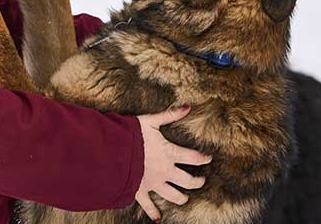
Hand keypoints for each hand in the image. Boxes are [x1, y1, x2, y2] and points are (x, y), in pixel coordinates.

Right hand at [135, 105, 210, 221]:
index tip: (208, 158)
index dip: (203, 158)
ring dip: (181, 197)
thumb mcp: (150, 120)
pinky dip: (153, 212)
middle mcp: (164, 170)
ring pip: (173, 195)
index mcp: (169, 153)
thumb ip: (169, 115)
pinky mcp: (140, 190)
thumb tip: (187, 106)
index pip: (193, 158)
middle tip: (201, 181)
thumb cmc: (130, 134)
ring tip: (185, 198)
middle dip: (197, 182)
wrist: (112, 151)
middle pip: (188, 180)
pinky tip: (157, 218)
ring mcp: (153, 183)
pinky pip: (148, 205)